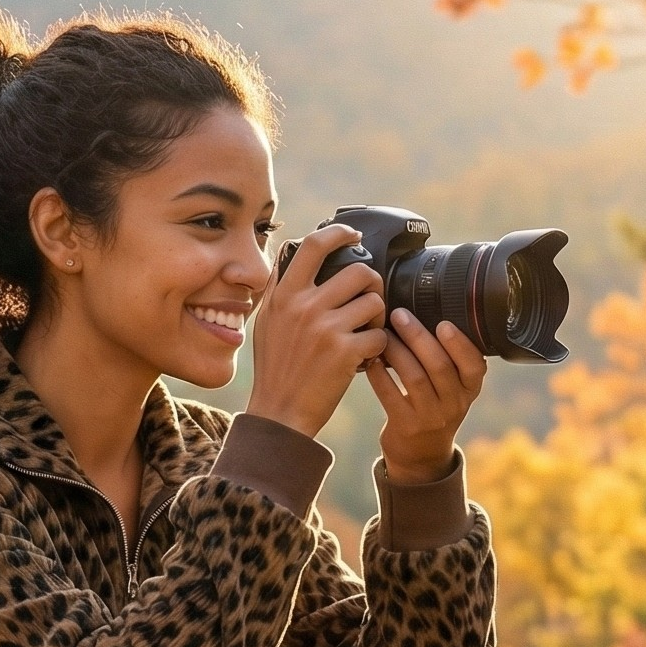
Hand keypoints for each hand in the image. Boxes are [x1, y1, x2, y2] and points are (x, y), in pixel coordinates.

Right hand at [245, 225, 387, 438]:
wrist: (280, 413)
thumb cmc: (275, 369)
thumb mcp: (267, 323)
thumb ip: (280, 288)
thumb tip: (292, 252)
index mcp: (285, 296)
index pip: (314, 245)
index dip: (339, 233)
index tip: (353, 236)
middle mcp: (304, 307)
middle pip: (359, 271)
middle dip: (372, 284)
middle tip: (369, 300)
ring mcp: (326, 329)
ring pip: (374, 302)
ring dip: (378, 316)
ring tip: (366, 331)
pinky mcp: (345, 353)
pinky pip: (379, 335)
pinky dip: (378, 346)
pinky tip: (365, 356)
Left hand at [366, 309, 485, 482]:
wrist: (421, 455)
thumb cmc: (435, 407)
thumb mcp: (453, 388)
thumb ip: (450, 359)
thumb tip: (428, 310)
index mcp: (470, 389)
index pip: (474, 365)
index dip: (460, 344)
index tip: (444, 323)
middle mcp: (454, 404)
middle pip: (439, 366)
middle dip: (418, 337)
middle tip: (400, 314)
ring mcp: (430, 417)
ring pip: (414, 378)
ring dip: (396, 352)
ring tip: (383, 333)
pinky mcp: (406, 426)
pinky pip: (390, 395)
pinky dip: (379, 374)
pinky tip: (371, 358)